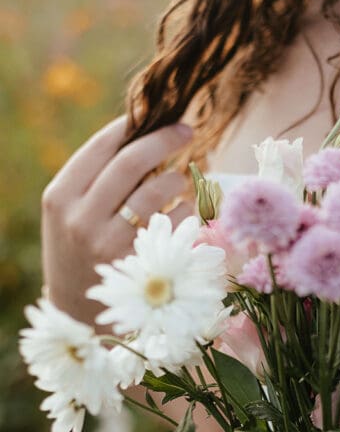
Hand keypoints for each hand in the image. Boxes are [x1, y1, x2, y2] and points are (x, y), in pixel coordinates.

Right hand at [41, 116, 193, 323]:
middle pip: (132, 161)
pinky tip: (185, 211)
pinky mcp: (142, 263)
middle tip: (186, 130)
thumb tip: (140, 134)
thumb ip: (95, 180)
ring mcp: (111, 243)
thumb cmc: (78, 254)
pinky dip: (188, 209)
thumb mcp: (69, 216)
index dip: (132, 126)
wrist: (76, 315)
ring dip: (178, 178)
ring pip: (159, 189)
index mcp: (60, 197)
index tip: (153, 116)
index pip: (101, 147)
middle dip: (165, 139)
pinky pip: (178, 222)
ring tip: (180, 180)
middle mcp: (81, 218)